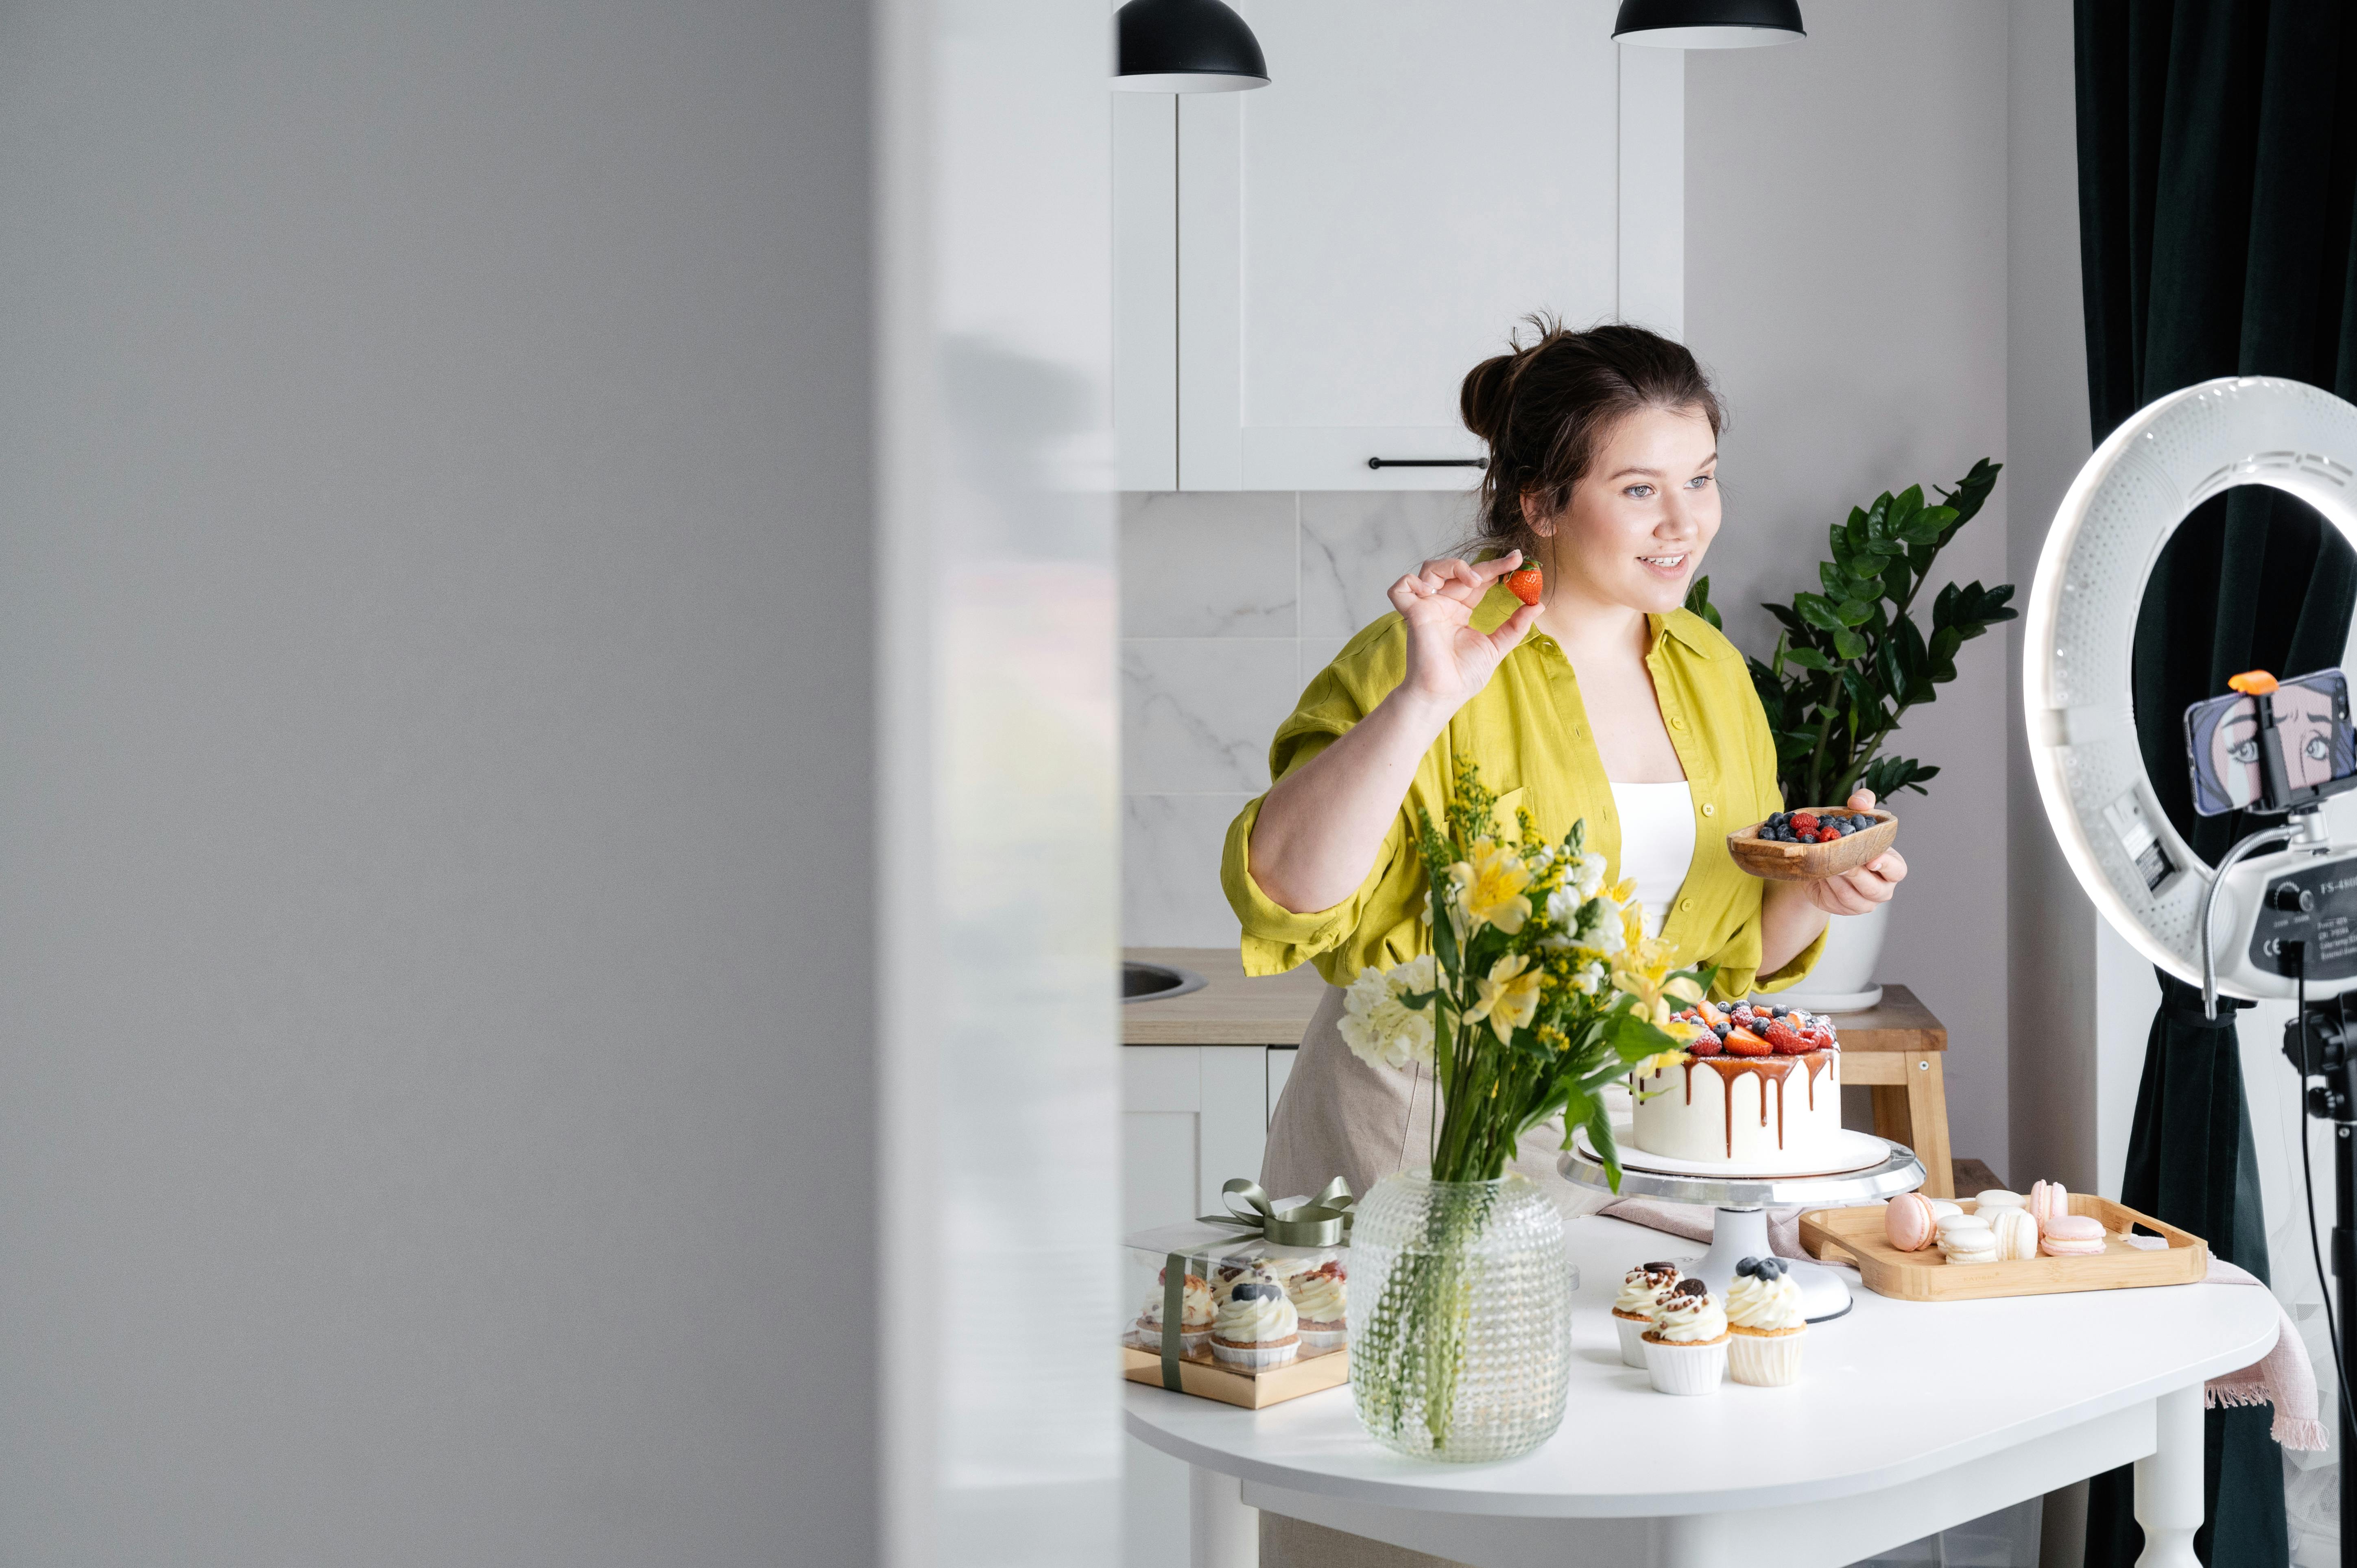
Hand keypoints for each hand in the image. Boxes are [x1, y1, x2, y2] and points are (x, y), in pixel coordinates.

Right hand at [1385, 552, 1540, 719]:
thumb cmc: (1464, 676)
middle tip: (1509, 563)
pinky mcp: (1413, 614)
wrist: (1445, 694)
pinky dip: (1411, 582)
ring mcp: (1426, 608)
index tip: (1518, 560)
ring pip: (1430, 569)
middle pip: (1457, 570)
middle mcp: (1442, 606)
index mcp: (1459, 611)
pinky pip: (1400, 588)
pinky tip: (1430, 591)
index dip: (1496, 568)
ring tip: (1472, 580)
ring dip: (1452, 566)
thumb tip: (1539, 605)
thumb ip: (1515, 625)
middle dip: (1485, 564)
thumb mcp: (1497, 646)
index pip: (1477, 581)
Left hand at [1798, 788, 1906, 915]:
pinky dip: (1825, 888)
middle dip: (1854, 874)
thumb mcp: (1855, 819)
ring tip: (1823, 865)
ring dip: (1836, 881)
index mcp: (1892, 867)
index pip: (1897, 870)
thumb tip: (1860, 801)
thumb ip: (1862, 805)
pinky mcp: (1844, 909)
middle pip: (1873, 888)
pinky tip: (1818, 875)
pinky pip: (1835, 902)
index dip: (1886, 866)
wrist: (1823, 862)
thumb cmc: (1849, 840)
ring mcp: (1864, 903)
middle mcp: (1882, 888)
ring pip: (1852, 897)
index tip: (1871, 859)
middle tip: (1838, 861)